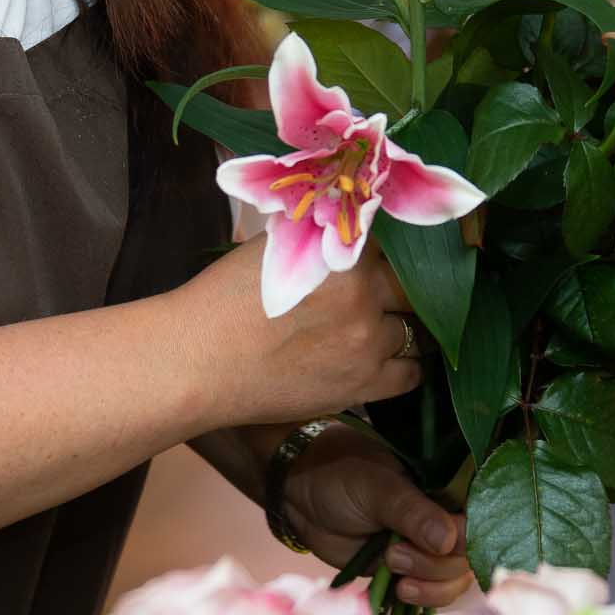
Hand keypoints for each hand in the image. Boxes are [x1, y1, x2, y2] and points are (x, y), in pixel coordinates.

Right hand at [175, 235, 421, 431]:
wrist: (199, 359)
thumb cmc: (225, 297)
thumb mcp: (275, 246)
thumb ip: (321, 238)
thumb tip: (351, 228)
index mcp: (342, 252)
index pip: (396, 244)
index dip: (388, 253)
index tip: (383, 260)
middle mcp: (363, 295)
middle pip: (414, 288)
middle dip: (403, 291)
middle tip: (388, 295)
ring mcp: (366, 343)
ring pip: (415, 333)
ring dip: (400, 329)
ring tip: (379, 328)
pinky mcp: (362, 386)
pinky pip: (410, 375)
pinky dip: (402, 366)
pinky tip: (384, 359)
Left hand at [282, 424, 472, 607]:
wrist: (300, 497)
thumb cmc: (339, 477)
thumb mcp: (375, 488)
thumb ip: (411, 513)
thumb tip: (448, 540)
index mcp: (443, 488)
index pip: (477, 520)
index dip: (465, 541)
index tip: (439, 546)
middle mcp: (442, 518)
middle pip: (467, 557)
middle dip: (435, 565)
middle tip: (394, 554)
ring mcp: (426, 546)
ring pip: (453, 580)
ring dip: (428, 585)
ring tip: (391, 567)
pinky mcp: (409, 570)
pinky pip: (433, 592)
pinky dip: (422, 598)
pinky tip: (400, 590)